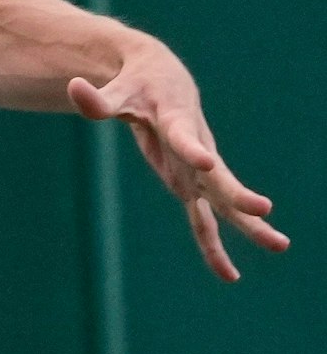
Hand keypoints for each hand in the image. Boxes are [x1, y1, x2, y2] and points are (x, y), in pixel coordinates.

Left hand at [68, 44, 289, 280]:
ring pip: (223, 201)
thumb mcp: (117, 90)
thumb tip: (72, 87)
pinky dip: (212, 245)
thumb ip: (97, 98)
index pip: (183, 136)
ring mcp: (196, 170)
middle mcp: (195, 148)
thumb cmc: (138, 84)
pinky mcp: (191, 183)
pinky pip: (203, 219)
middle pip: (217, 175)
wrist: (163, 78)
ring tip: (280, 244)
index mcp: (176, 121)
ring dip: (248, 224)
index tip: (205, 161)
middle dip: (237, 193)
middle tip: (263, 208)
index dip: (191, 148)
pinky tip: (227, 275)